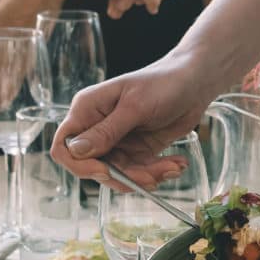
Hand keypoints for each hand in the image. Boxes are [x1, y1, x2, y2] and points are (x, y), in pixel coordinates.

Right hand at [55, 54, 221, 176]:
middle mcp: (97, 128)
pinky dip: (157, 173)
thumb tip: (76, 151)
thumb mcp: (135, 106)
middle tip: (152, 176)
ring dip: (146, 177)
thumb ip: (107, 131)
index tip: (106, 171)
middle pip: (94, 167)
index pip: (64, 146)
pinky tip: (176, 164)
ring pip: (119, 174)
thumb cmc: (163, 82)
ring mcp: (117, 141)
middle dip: (123, 176)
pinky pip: (138, 172)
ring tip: (173, 167)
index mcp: (88, 110)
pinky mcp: (136, 150)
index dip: (80, 164)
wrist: (195, 81)